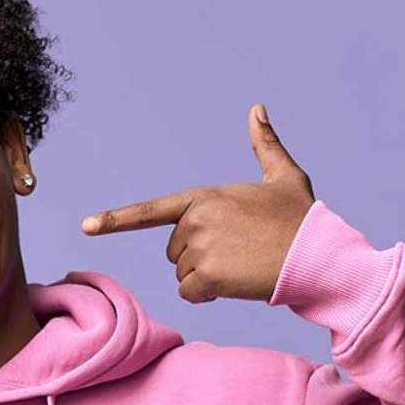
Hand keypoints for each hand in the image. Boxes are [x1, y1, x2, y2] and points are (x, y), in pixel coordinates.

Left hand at [80, 104, 315, 303]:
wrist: (319, 255)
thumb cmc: (301, 219)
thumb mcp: (284, 177)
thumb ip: (265, 145)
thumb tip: (256, 108)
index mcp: (205, 197)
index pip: (151, 210)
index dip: (115, 220)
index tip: (85, 226)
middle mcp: (196, 219)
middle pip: (175, 251)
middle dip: (200, 257)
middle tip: (239, 251)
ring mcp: (200, 247)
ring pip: (183, 274)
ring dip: (207, 277)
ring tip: (242, 265)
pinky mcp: (207, 275)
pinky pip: (190, 293)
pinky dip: (208, 295)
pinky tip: (236, 284)